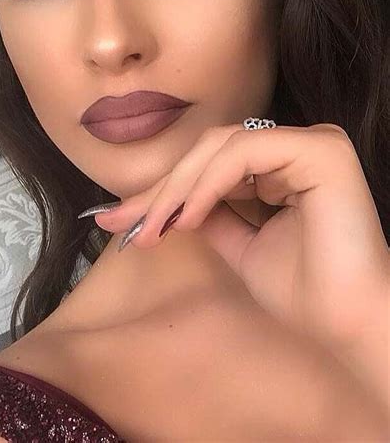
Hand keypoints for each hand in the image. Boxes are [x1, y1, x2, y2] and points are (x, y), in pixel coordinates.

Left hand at [94, 122, 388, 355]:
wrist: (345, 323)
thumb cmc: (302, 291)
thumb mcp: (238, 244)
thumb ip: (208, 214)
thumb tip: (160, 203)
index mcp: (283, 164)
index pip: (211, 162)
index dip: (164, 189)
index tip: (120, 219)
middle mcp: (297, 146)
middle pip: (210, 149)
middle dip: (162, 187)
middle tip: (123, 222)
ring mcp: (311, 142)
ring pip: (221, 147)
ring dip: (178, 187)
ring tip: (153, 227)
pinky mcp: (320, 149)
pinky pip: (244, 154)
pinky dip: (208, 184)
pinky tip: (188, 217)